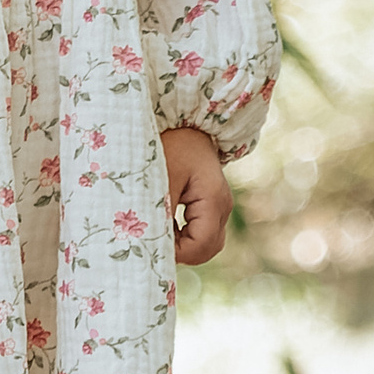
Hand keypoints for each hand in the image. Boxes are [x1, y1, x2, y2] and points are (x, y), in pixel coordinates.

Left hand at [163, 127, 230, 266]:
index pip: (201, 245)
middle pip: (208, 249)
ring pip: (208, 243)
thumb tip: (151, 244)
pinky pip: (204, 232)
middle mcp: (222, 206)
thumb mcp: (159, 178)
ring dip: (184, 244)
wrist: (185, 121)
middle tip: (154, 240)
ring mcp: (220, 205)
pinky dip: (187, 235)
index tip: (151, 242)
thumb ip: (159, 212)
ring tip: (159, 230)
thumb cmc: (169, 144)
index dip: (176, 252)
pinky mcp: (213, 204)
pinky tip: (166, 224)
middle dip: (182, 252)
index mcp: (212, 200)